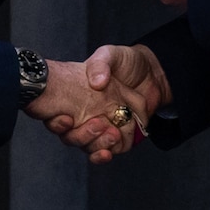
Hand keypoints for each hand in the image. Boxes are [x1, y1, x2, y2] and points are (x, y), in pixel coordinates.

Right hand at [23, 55, 147, 161]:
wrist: (152, 72)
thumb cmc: (126, 61)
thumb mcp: (110, 55)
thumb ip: (101, 64)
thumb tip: (96, 83)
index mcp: (77, 97)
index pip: (59, 116)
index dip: (57, 123)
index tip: (66, 119)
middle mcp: (84, 114)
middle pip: (72, 136)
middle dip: (81, 135)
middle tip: (97, 123)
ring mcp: (100, 127)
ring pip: (87, 146)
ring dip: (96, 144)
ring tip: (112, 133)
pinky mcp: (116, 137)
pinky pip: (105, 152)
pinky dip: (104, 154)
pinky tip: (108, 151)